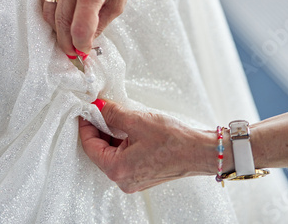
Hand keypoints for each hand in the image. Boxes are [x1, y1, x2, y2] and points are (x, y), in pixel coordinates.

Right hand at [40, 0, 150, 56]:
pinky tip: (61, 21)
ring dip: (57, 31)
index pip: (80, 28)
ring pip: (50, 14)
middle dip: (67, 43)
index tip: (83, 52)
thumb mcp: (120, 0)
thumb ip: (102, 23)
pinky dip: (51, 15)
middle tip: (72, 53)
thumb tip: (87, 42)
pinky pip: (45, 1)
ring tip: (67, 39)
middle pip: (62, 24)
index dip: (81, 45)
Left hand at [79, 101, 219, 192]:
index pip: (90, 146)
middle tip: (101, 110)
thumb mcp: (138, 120)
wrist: (201, 151)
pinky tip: (128, 128)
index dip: (86, 125)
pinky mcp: (142, 176)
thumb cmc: (174, 140)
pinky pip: (124, 158)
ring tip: (116, 116)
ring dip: (111, 134)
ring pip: (112, 154)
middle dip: (99, 129)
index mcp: (117, 169)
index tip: (87, 111)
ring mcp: (133, 180)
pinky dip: (122, 142)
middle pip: (99, 151)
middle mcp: (123, 180)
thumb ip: (112, 113)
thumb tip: (98, 107)